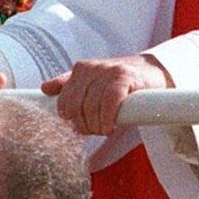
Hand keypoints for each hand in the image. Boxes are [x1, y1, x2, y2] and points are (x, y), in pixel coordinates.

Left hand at [42, 55, 171, 137]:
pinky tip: (112, 126)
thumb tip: (45, 89)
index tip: (83, 128)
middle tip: (96, 130)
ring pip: (91, 106)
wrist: (154, 73)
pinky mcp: (125, 77)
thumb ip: (70, 86)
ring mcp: (108, 71)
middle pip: (75, 106)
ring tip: (106, 128)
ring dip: (97, 125)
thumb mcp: (93, 82)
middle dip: (84, 124)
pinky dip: (108, 118)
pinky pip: (109, 101)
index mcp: (80, 69)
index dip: (71, 120)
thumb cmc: (121, 83)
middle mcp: (91, 68)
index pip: (64, 101)